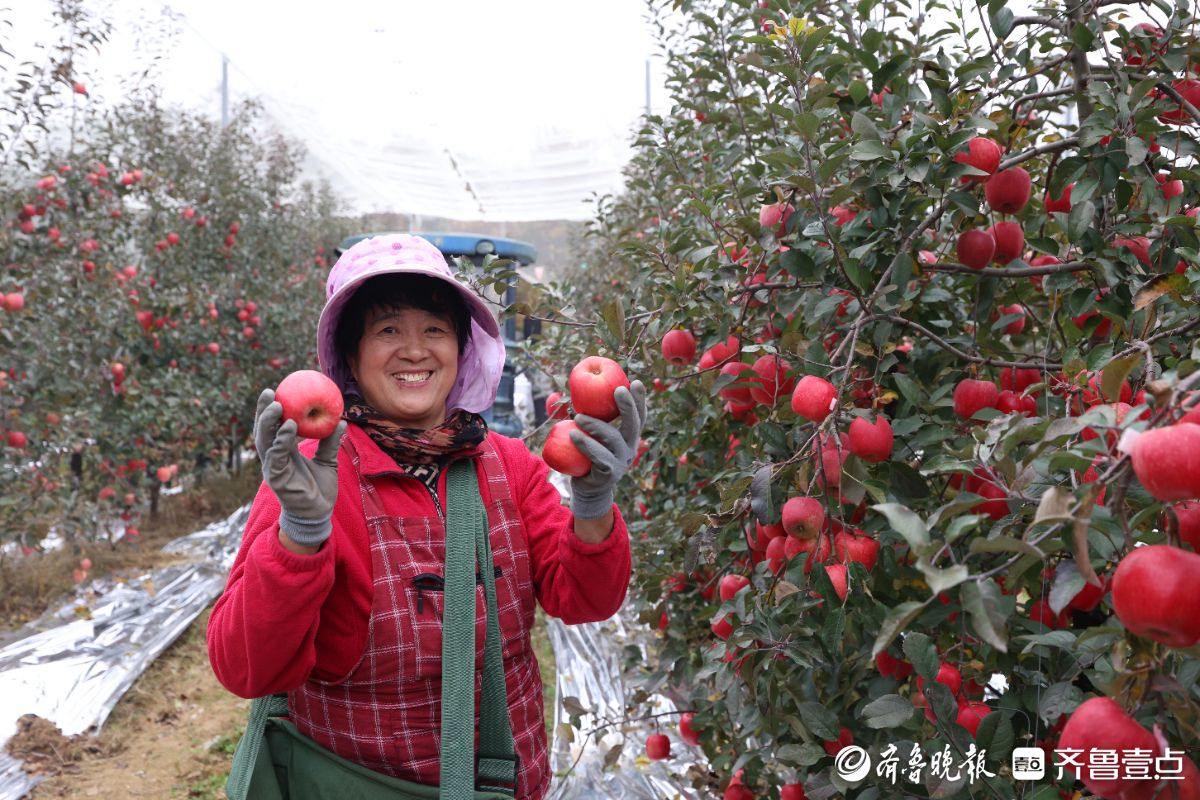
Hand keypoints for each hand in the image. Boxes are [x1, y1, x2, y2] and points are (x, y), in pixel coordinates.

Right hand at [253, 388, 346, 546]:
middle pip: (263, 430)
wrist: (319, 514)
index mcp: (283, 451)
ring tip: (277, 405)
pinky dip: (282, 440)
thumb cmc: (320, 488)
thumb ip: (331, 441)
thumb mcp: (328, 460)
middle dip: (263, 411)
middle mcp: (274, 457)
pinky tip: (290, 427)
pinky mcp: (276, 478)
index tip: (276, 391)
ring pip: (264, 441)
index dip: (271, 410)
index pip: (273, 427)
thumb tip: (342, 420)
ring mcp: (273, 468)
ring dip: (269, 422)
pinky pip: (277, 456)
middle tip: (270, 392)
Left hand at [568, 380, 646, 519]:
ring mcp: (621, 461)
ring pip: (613, 439)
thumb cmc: (585, 455)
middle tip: (618, 389)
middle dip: (628, 405)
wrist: (587, 488)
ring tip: (578, 417)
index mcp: (628, 436)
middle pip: (634, 425)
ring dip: (596, 425)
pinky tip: (573, 435)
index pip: (639, 416)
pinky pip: (598, 456)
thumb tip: (560, 394)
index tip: (636, 382)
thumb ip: (578, 415)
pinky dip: (586, 444)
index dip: (639, 400)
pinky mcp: (609, 473)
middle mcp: (629, 448)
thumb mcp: (585, 432)